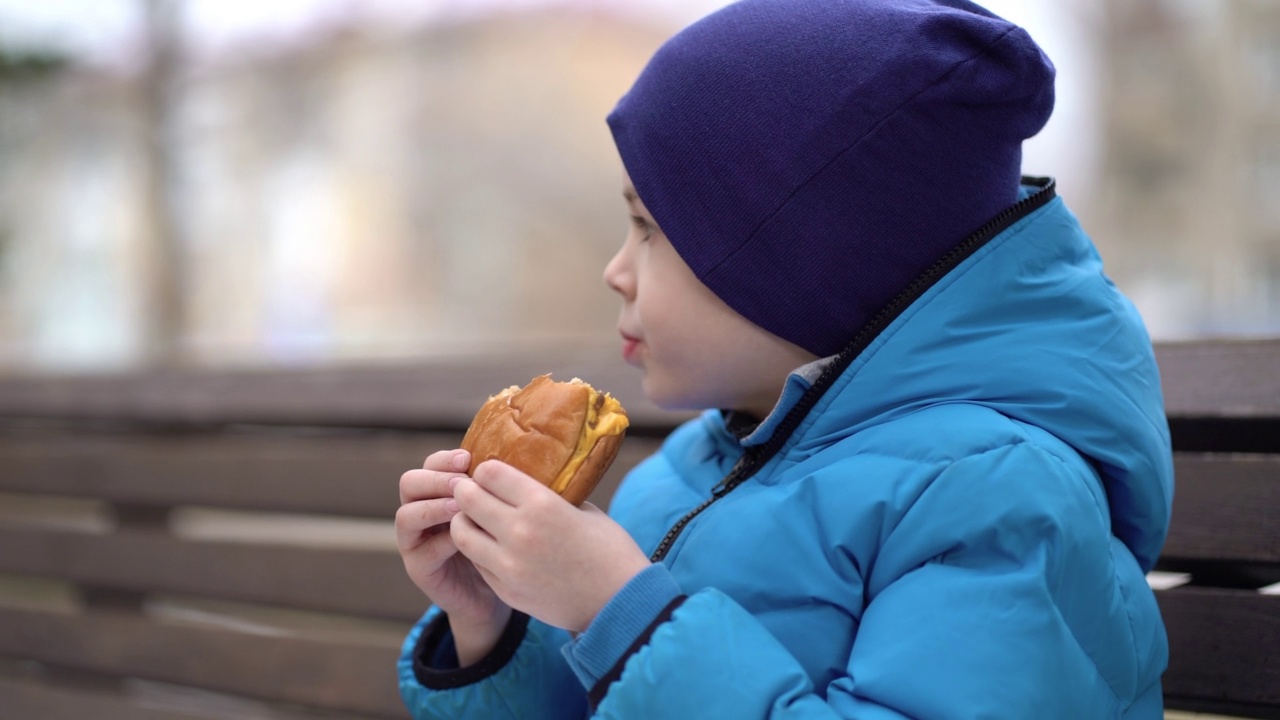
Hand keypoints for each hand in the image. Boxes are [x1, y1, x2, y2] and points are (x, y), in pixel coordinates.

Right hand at [397, 449, 510, 664]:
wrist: (493, 592)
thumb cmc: (500, 544)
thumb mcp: (497, 511)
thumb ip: (493, 488)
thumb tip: (512, 456)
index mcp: (437, 492)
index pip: (430, 464)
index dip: (445, 459)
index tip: (468, 459)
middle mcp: (420, 512)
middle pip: (409, 483)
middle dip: (435, 479)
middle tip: (462, 483)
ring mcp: (414, 541)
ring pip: (406, 514)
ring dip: (433, 507)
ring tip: (460, 507)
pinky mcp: (418, 568)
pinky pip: (422, 550)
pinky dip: (443, 541)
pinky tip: (465, 538)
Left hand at [450, 460, 652, 632]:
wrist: (619, 603)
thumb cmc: (609, 550)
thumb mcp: (584, 509)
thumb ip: (549, 496)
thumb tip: (523, 483)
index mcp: (542, 504)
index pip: (489, 473)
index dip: (486, 469)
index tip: (490, 473)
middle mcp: (519, 532)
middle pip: (467, 499)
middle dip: (466, 491)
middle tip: (472, 490)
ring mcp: (508, 565)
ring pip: (461, 533)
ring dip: (465, 521)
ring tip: (477, 520)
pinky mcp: (505, 590)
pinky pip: (477, 562)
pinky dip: (478, 550)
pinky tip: (493, 546)